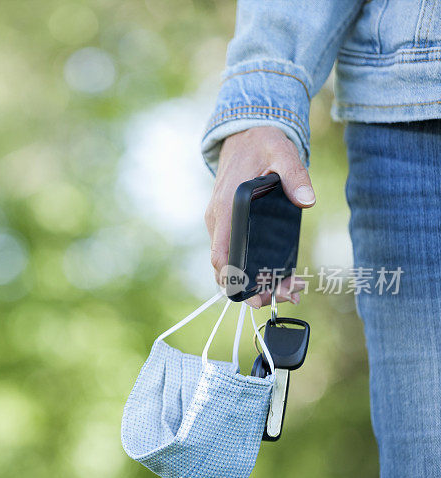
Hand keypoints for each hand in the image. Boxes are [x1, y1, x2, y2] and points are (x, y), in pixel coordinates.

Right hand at [205, 126, 314, 307]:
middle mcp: (217, 221)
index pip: (220, 253)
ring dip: (258, 282)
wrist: (244, 134)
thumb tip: (308, 201)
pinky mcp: (228, 225)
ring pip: (231, 264)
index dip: (232, 278)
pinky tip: (281, 275)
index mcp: (225, 208)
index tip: (254, 292)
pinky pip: (236, 253)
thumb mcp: (282, 153)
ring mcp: (221, 225)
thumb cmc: (261, 144)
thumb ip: (294, 175)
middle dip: (254, 288)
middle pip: (226, 268)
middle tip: (288, 295)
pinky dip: (254, 269)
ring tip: (292, 289)